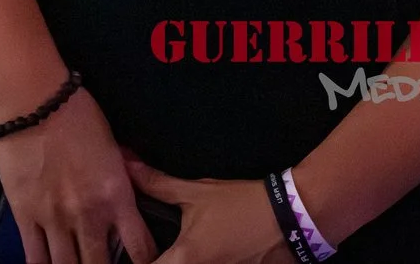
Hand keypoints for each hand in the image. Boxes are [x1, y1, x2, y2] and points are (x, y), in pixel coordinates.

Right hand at [0, 86, 159, 263]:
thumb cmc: (79, 117)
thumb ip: (120, 183)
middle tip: (102, 263)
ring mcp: (55, 220)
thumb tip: (128, 203)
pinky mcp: (26, 217)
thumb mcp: (113, 151)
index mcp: (117, 196)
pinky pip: (35, 258)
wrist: (36, 104)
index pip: (140, 249)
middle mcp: (89, 215)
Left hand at [125, 160, 289, 263]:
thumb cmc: (242, 205)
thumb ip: (158, 184)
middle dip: (159, 262)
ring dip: (181, 263)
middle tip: (157, 251)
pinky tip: (202, 257)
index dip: (137, 261)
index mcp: (184, 259)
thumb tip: (127, 166)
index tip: (135, 253)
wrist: (292, 218)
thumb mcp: (198, 192)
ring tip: (179, 252)